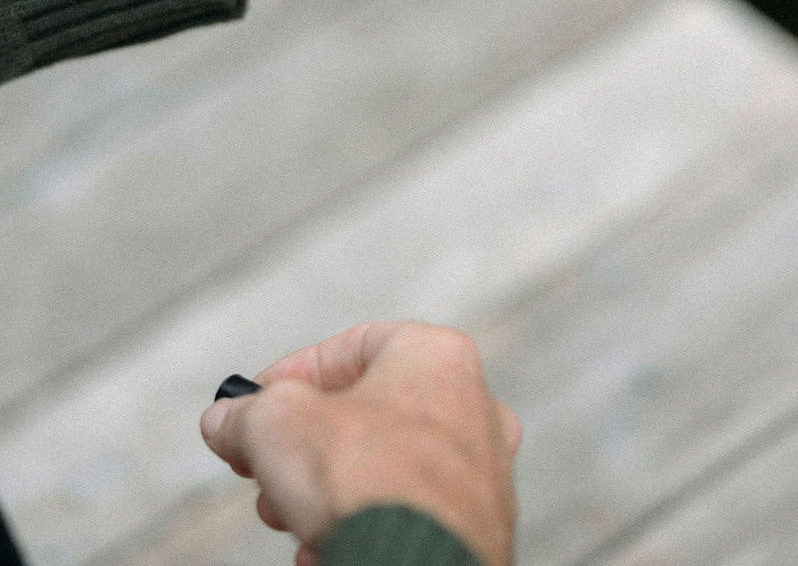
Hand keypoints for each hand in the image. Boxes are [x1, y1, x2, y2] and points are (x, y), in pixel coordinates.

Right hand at [200, 322, 520, 565]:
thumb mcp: (276, 425)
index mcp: (437, 355)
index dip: (293, 373)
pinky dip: (364, 524)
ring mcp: (481, 468)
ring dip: (328, 490)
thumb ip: (246, 413)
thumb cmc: (366, 482)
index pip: (352, 344)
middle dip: (305, 444)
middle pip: (368, 411)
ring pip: (386, 466)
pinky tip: (325, 549)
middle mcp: (473, 403)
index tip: (253, 403)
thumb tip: (224, 420)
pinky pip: (407, 512)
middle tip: (265, 470)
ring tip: (291, 518)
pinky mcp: (477, 524)